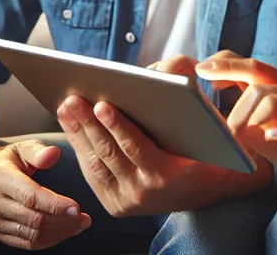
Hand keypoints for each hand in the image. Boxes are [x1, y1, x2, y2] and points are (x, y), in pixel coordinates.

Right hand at [0, 139, 89, 249]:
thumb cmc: (13, 160)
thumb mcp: (24, 148)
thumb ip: (39, 151)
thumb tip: (53, 154)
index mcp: (2, 178)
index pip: (30, 197)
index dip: (55, 205)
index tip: (77, 208)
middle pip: (34, 219)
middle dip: (63, 221)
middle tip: (85, 218)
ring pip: (32, 235)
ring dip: (60, 233)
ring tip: (80, 225)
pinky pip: (26, 243)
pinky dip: (49, 240)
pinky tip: (66, 231)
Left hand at [56, 55, 266, 216]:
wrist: (209, 188)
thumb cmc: (207, 145)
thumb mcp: (206, 120)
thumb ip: (185, 97)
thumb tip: (155, 72)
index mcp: (169, 173)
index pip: (136, 147)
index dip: (117, 125)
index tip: (101, 104)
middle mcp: (145, 192)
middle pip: (109, 152)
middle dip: (88, 123)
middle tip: (73, 99)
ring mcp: (128, 201)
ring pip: (97, 162)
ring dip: (79, 133)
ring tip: (68, 107)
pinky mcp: (116, 204)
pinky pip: (94, 174)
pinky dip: (83, 149)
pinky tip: (74, 127)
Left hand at [196, 55, 276, 190]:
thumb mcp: (262, 124)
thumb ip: (242, 111)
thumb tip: (206, 112)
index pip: (251, 63)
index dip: (225, 64)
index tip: (201, 69)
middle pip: (257, 74)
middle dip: (229, 82)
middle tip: (210, 105)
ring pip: (271, 100)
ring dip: (248, 118)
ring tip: (236, 136)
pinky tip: (270, 137)